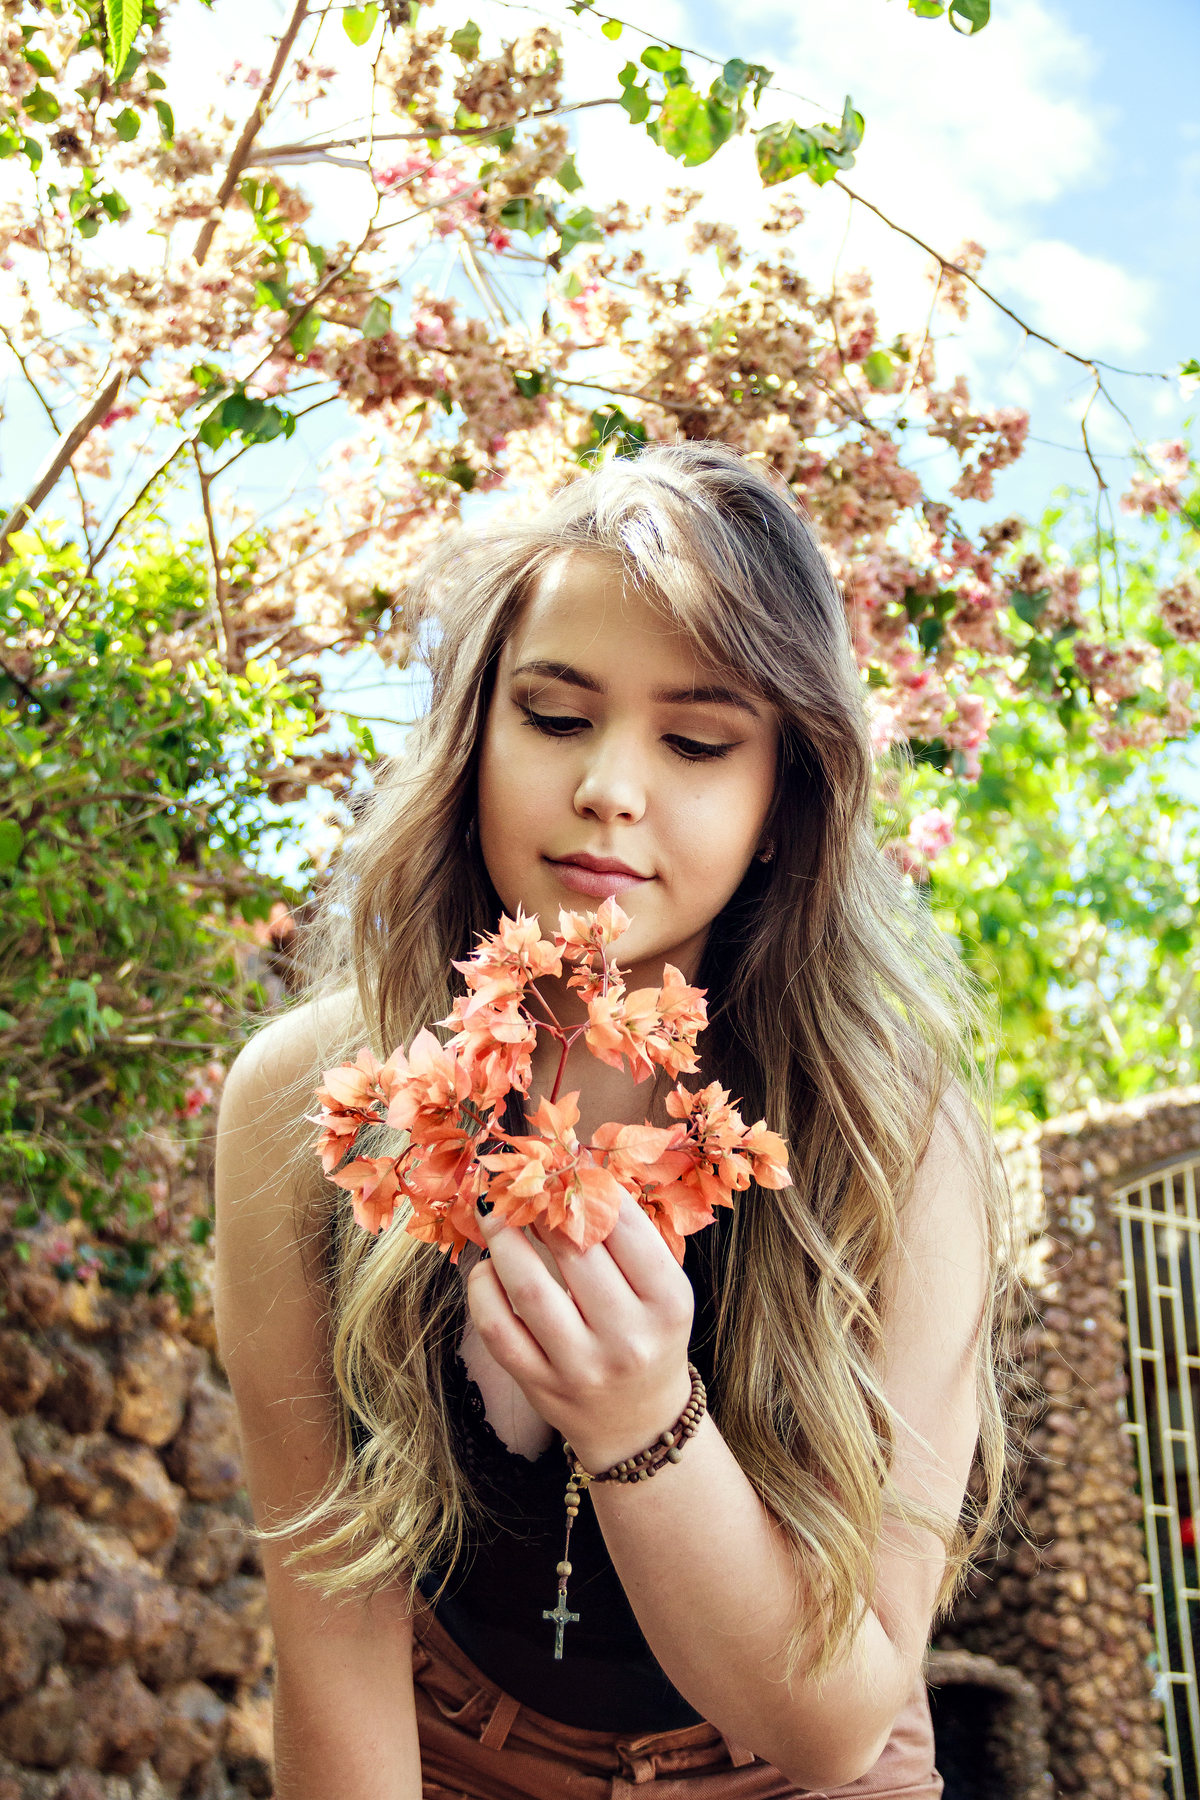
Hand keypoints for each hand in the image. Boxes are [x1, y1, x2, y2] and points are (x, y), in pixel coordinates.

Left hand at [466, 1194, 694, 1472]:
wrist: (639, 1422)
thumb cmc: (649, 1336)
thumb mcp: (662, 1290)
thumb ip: (628, 1239)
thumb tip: (575, 1171)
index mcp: (668, 1304)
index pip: (624, 1228)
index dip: (590, 1187)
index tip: (567, 1166)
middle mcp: (628, 1337)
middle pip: (575, 1251)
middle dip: (542, 1207)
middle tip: (524, 1184)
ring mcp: (581, 1366)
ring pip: (529, 1288)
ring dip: (504, 1240)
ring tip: (495, 1216)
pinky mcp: (540, 1385)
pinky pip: (498, 1328)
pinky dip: (483, 1289)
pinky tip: (487, 1268)